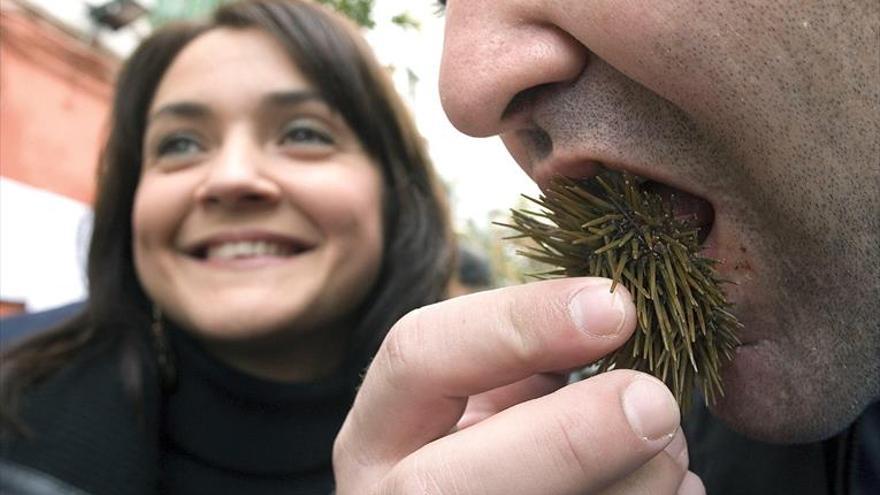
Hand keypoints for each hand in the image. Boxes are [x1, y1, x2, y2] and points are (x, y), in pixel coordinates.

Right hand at [334, 278, 704, 493]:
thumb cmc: (495, 451)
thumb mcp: (489, 399)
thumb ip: (527, 364)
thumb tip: (612, 318)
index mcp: (379, 435)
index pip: (416, 358)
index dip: (518, 325)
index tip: (614, 307)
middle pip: (444, 484)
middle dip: (566, 440)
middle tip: (655, 403)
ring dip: (634, 481)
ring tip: (667, 444)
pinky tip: (663, 486)